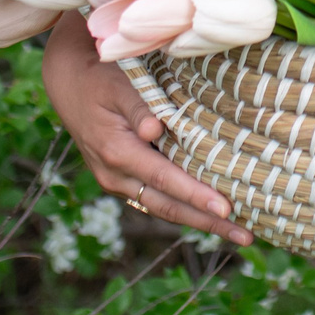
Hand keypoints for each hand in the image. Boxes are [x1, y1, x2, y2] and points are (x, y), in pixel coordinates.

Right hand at [41, 13, 252, 245]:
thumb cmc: (100, 79)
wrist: (68, 84)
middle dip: (208, 223)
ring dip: (199, 221)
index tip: (226, 209)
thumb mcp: (120, 86)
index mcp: (117, 152)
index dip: (196, 196)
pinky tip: (208, 215)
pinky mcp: (122, 180)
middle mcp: (115, 176)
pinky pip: (155, 200)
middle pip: (168, 206)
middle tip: (246, 235)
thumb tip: (156, 130)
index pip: (165, 179)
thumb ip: (140, 108)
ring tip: (237, 231)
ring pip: (162, 209)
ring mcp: (117, 182)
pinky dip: (182, 209)